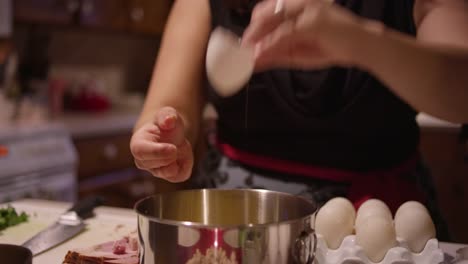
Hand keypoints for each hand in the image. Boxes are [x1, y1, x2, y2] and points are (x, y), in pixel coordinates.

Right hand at [130, 106, 193, 181]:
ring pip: (169, 173)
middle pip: (155, 167)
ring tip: (177, 147)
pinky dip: (186, 164)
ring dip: (178, 160)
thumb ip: (167, 115)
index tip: (172, 148)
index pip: (141, 152)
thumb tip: (168, 121)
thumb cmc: (165, 124)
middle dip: (170, 157)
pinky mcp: (170, 176)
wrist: (172, 134)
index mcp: (138, 144)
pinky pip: (181, 175)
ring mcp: (156, 171)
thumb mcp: (166, 114)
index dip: (157, 152)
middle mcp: (144, 161)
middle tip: (176, 146)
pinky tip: (182, 155)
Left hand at [242, 0, 373, 69]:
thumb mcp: (297, 53)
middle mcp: (300, 3)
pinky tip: (261, 55)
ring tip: (247, 56)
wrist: (362, 47)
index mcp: (296, 6)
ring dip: (257, 40)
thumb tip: (253, 60)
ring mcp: (307, 9)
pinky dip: (270, 45)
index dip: (252, 28)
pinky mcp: (313, 21)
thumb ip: (275, 53)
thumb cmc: (331, 47)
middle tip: (242, 52)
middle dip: (251, 34)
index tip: (243, 44)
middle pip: (264, 14)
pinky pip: (285, 34)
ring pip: (272, 22)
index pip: (266, 11)